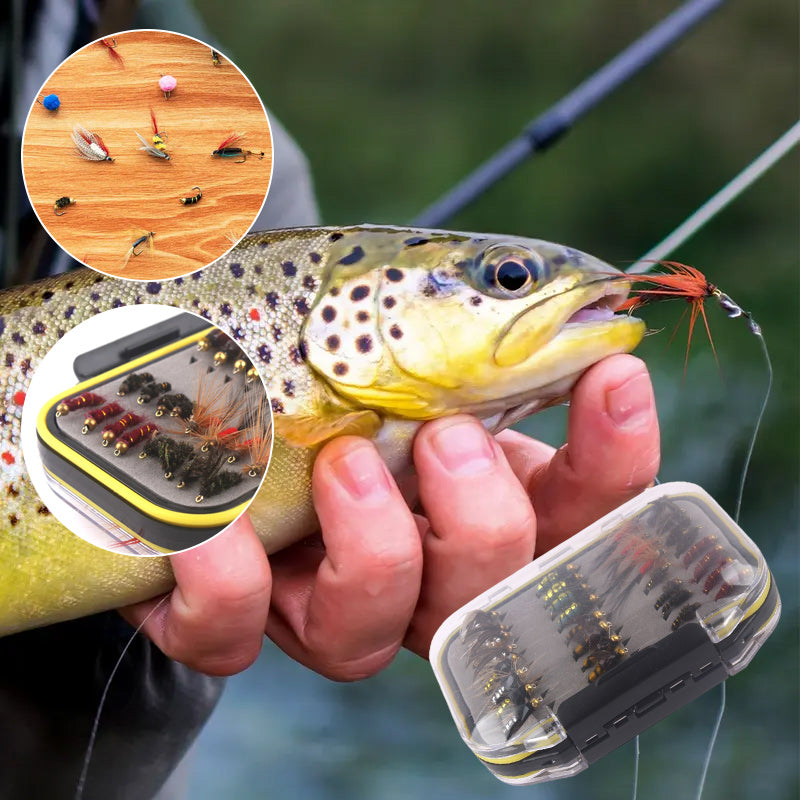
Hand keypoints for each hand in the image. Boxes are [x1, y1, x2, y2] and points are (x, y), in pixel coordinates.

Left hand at [122, 353, 658, 678]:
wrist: (195, 371)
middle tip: (449, 433)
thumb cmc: (310, 336)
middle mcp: (404, 564)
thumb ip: (463, 313)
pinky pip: (232, 638)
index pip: (574, 511)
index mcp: (464, 495)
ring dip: (375, 553)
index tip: (614, 370)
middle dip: (486, 523)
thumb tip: (552, 282)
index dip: (615, 463)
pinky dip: (230, 586)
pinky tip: (218, 522)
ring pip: (366, 642)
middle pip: (487, 600)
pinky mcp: (223, 610)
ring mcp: (310, 596)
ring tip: (345, 461)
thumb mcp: (387, 313)